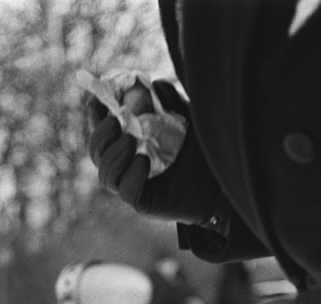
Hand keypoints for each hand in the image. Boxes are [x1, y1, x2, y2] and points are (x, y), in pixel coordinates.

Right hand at [86, 80, 217, 222]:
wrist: (225, 180)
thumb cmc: (206, 149)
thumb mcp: (187, 116)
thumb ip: (169, 100)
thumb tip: (152, 82)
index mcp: (133, 142)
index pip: (104, 131)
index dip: (95, 116)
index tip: (97, 100)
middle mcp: (128, 165)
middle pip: (97, 154)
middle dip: (100, 137)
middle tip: (115, 123)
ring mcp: (134, 185)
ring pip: (106, 175)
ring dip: (113, 156)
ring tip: (131, 142)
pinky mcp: (144, 203)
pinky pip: (125, 191)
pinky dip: (130, 175)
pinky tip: (144, 162)